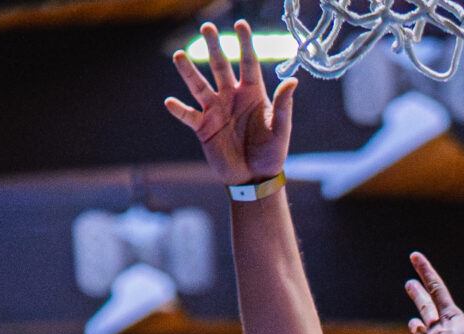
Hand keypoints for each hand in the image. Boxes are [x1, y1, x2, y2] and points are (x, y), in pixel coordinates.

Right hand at [165, 20, 293, 186]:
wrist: (255, 179)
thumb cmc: (271, 154)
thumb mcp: (280, 130)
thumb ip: (283, 106)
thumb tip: (293, 81)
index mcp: (252, 93)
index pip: (248, 62)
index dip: (245, 43)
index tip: (241, 23)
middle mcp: (231, 96)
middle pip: (220, 66)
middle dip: (214, 47)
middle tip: (207, 27)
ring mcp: (216, 110)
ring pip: (200, 85)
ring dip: (189, 72)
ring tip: (179, 56)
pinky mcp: (204, 127)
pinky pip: (189, 116)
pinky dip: (179, 110)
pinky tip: (170, 102)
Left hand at [404, 253, 463, 333]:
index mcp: (450, 319)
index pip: (438, 289)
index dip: (426, 271)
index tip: (414, 257)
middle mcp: (436, 330)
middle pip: (425, 307)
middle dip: (418, 293)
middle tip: (408, 283)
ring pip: (422, 331)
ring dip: (418, 324)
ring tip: (413, 321)